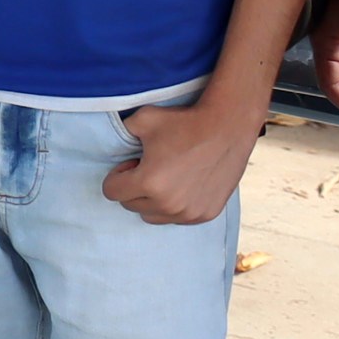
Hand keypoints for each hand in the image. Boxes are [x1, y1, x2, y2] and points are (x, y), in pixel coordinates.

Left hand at [105, 94, 266, 226]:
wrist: (228, 126)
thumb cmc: (184, 122)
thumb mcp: (143, 119)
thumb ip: (120, 132)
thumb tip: (110, 143)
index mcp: (149, 183)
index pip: (111, 192)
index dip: (118, 175)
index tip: (132, 163)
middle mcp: (168, 204)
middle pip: (131, 205)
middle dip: (134, 188)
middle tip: (150, 167)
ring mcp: (188, 213)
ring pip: (153, 216)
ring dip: (153, 200)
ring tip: (166, 177)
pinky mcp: (205, 215)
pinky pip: (177, 218)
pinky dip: (175, 206)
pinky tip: (185, 183)